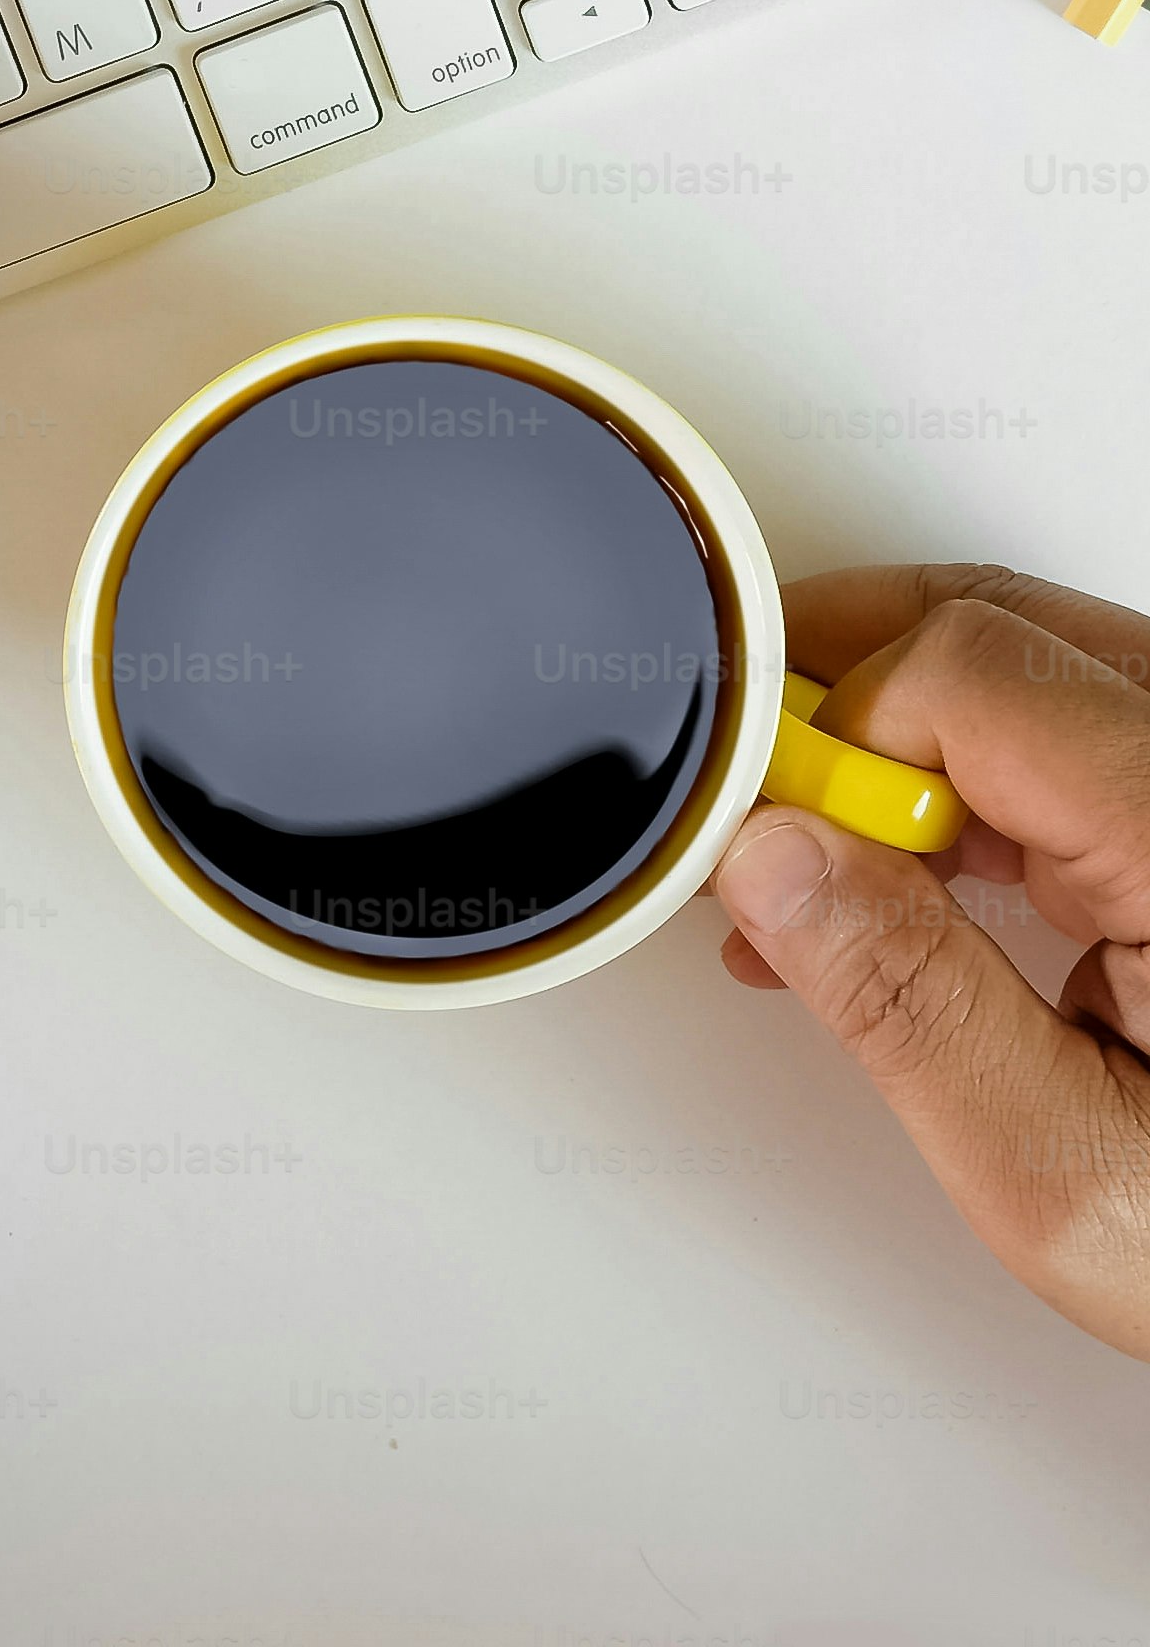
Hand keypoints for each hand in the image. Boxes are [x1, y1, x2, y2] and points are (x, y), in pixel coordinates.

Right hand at [712, 564, 1149, 1356]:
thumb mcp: (1067, 1173)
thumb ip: (911, 1005)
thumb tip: (773, 861)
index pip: (966, 672)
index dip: (826, 730)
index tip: (741, 822)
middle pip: (992, 636)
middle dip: (841, 702)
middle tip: (752, 809)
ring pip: (1020, 671)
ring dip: (897, 740)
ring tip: (821, 863)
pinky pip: (1063, 730)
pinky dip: (964, 772)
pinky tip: (905, 865)